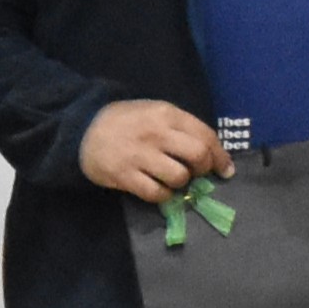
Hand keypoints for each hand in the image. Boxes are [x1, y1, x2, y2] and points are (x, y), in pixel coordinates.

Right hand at [75, 97, 225, 204]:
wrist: (83, 129)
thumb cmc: (125, 121)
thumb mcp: (154, 112)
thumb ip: (180, 128)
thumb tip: (209, 152)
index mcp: (166, 114)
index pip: (205, 136)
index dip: (220, 156)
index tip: (225, 169)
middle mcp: (156, 133)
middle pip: (197, 156)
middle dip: (204, 169)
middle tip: (197, 174)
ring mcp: (140, 155)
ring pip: (179, 177)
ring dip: (181, 183)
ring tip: (172, 179)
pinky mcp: (125, 175)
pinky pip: (156, 193)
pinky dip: (163, 195)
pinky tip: (158, 189)